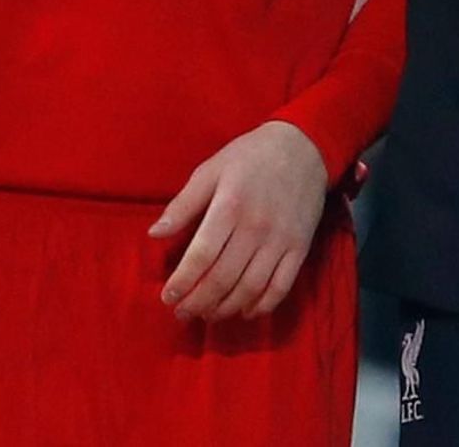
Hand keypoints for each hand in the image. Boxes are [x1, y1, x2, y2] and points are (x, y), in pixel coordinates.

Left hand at [150, 121, 327, 322]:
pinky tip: (245, 310)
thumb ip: (183, 204)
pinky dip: (261, 306)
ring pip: (250, 289)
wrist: (303, 146)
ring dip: (225, 309)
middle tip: (182, 312)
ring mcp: (281, 240)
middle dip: (198, 302)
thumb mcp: (212, 169)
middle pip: (223, 278)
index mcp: (230, 205)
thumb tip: (155, 234)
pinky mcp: (300, 247)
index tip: (168, 297)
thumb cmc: (251, 156)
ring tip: (208, 313)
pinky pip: (280, 287)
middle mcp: (256, 227)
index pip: (202, 255)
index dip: (183, 282)